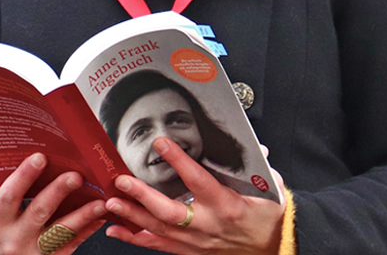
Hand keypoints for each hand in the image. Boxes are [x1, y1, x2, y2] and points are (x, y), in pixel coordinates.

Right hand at [0, 153, 106, 254]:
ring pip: (60, 232)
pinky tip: (100, 217)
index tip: (40, 157)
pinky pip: (70, 245)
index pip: (9, 196)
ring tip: (100, 200)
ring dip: (83, 215)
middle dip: (58, 192)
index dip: (24, 176)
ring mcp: (32, 252)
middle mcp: (13, 239)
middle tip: (76, 176)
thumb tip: (20, 156)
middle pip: (39, 212)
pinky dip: (87, 230)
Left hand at [102, 137, 285, 254]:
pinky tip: (116, 229)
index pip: (198, 180)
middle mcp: (208, 225)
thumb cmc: (270, 218)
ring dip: (132, 216)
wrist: (274, 248)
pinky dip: (135, 238)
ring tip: (111, 202)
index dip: (179, 160)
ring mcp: (197, 242)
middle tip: (122, 180)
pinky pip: (158, 246)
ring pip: (158, 230)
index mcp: (227, 206)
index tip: (162, 143)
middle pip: (169, 212)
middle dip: (142, 196)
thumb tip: (254, 145)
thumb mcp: (269, 188)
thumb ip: (258, 166)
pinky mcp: (190, 252)